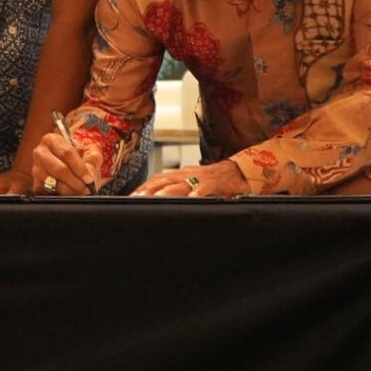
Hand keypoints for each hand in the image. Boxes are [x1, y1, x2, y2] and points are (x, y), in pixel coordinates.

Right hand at [30, 131, 101, 195]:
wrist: (70, 161)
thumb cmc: (79, 154)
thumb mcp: (89, 152)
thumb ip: (92, 160)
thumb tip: (89, 173)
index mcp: (52, 139)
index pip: (66, 153)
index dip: (79, 168)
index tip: (89, 178)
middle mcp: (41, 153)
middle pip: (58, 169)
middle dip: (74, 181)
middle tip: (86, 188)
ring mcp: (36, 169)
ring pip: (52, 182)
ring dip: (69, 190)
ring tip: (80, 192)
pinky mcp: (36, 183)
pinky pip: (47, 192)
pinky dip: (61, 195)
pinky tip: (71, 194)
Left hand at [134, 160, 249, 197]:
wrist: (239, 171)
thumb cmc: (215, 180)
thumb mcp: (193, 182)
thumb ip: (178, 190)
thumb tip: (161, 199)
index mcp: (182, 174)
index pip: (158, 179)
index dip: (144, 186)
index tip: (131, 196)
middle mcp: (188, 173)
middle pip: (164, 180)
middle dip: (149, 189)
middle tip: (135, 198)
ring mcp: (201, 178)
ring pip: (182, 183)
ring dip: (168, 191)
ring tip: (156, 198)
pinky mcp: (216, 183)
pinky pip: (206, 188)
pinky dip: (199, 193)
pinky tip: (193, 198)